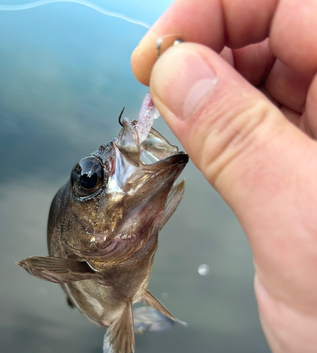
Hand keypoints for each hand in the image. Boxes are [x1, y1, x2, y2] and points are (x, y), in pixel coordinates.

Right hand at [131, 0, 316, 352]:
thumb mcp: (297, 221)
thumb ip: (237, 139)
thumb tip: (175, 70)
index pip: (297, 3)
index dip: (221, 9)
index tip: (163, 50)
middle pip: (280, 29)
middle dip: (210, 47)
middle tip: (160, 88)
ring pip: (265, 71)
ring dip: (211, 85)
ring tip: (175, 118)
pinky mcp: (311, 163)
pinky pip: (260, 117)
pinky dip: (221, 121)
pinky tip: (200, 139)